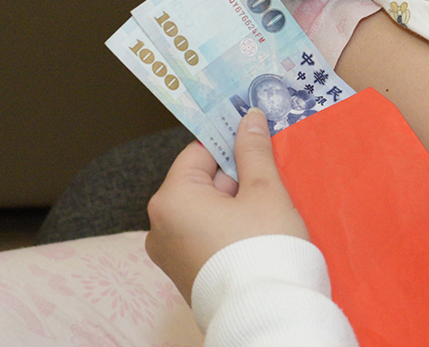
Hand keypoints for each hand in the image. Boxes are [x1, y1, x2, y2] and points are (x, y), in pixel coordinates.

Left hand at [145, 109, 308, 303]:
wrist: (266, 311)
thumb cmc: (263, 247)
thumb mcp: (264, 190)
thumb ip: (253, 150)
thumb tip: (248, 118)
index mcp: (171, 199)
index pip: (199, 152)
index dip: (231, 142)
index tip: (257, 138)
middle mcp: (159, 226)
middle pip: (201, 182)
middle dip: (236, 177)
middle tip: (269, 182)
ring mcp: (168, 254)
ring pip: (204, 210)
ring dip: (234, 204)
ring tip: (266, 212)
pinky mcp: (183, 273)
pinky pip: (203, 235)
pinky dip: (227, 228)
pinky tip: (255, 234)